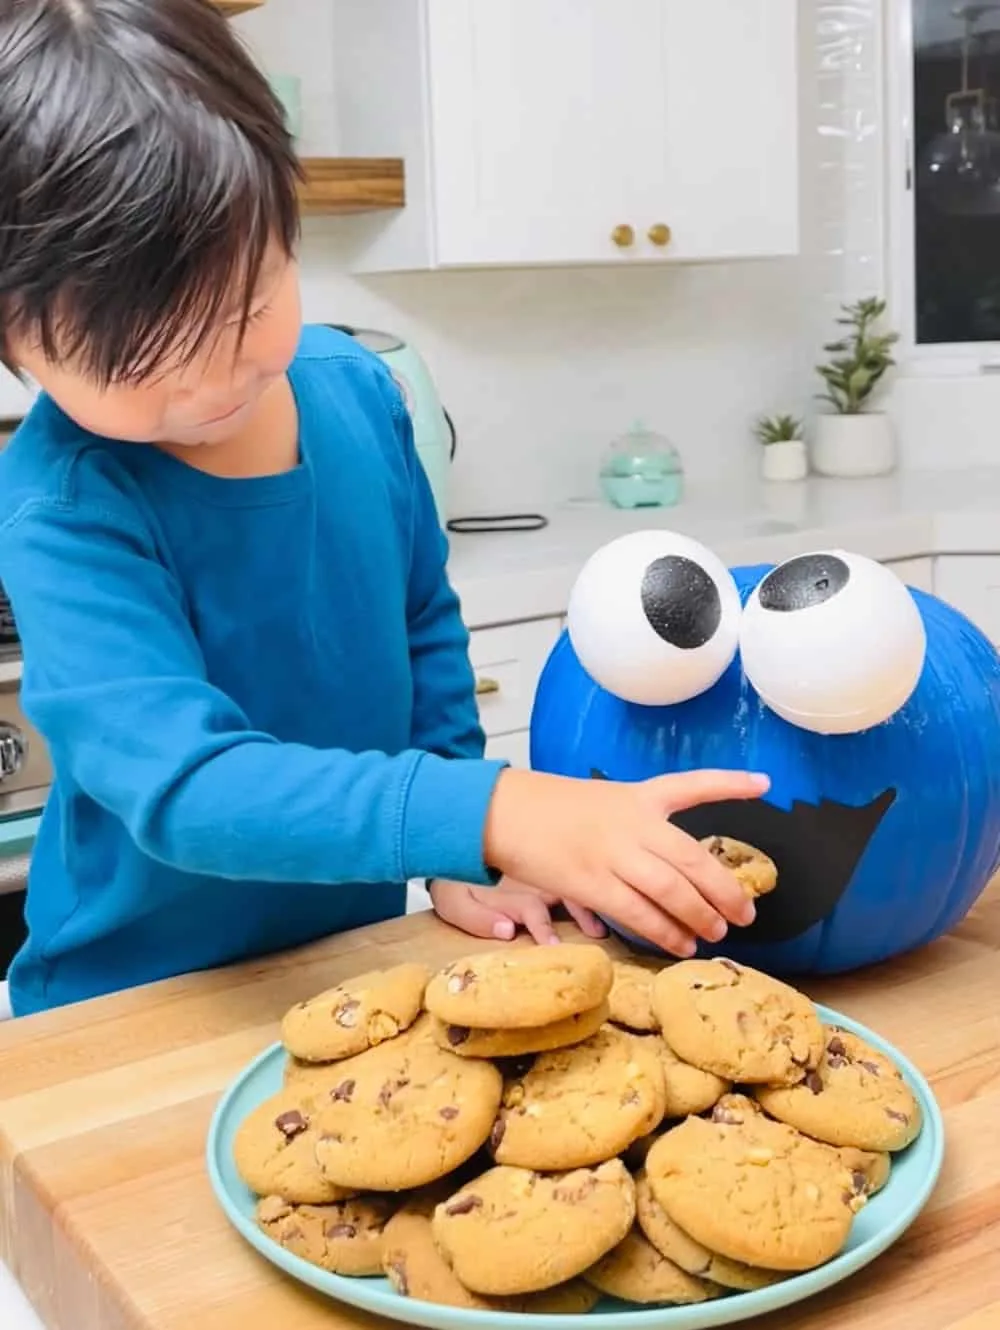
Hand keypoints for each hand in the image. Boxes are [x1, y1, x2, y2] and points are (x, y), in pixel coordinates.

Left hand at [429, 876, 607, 945]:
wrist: (448, 841)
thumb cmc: (452, 883)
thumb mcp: (452, 901)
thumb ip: (476, 917)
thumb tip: (508, 931)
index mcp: (510, 892)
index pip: (534, 914)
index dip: (545, 932)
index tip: (556, 947)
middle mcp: (532, 880)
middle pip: (564, 894)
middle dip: (584, 913)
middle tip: (600, 933)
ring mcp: (543, 871)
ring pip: (575, 880)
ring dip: (592, 900)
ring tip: (604, 921)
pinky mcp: (547, 863)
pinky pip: (574, 868)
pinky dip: (592, 878)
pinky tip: (609, 888)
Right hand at [482, 767, 769, 958]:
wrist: (504, 812)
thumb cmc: (554, 810)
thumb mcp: (604, 801)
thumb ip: (639, 827)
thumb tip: (676, 869)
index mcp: (638, 796)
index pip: (692, 785)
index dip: (730, 784)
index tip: (765, 783)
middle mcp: (633, 822)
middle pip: (693, 858)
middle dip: (725, 889)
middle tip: (746, 914)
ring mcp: (613, 853)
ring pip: (672, 890)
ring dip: (700, 916)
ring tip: (716, 933)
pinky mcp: (591, 883)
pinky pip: (639, 913)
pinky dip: (665, 932)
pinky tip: (680, 943)